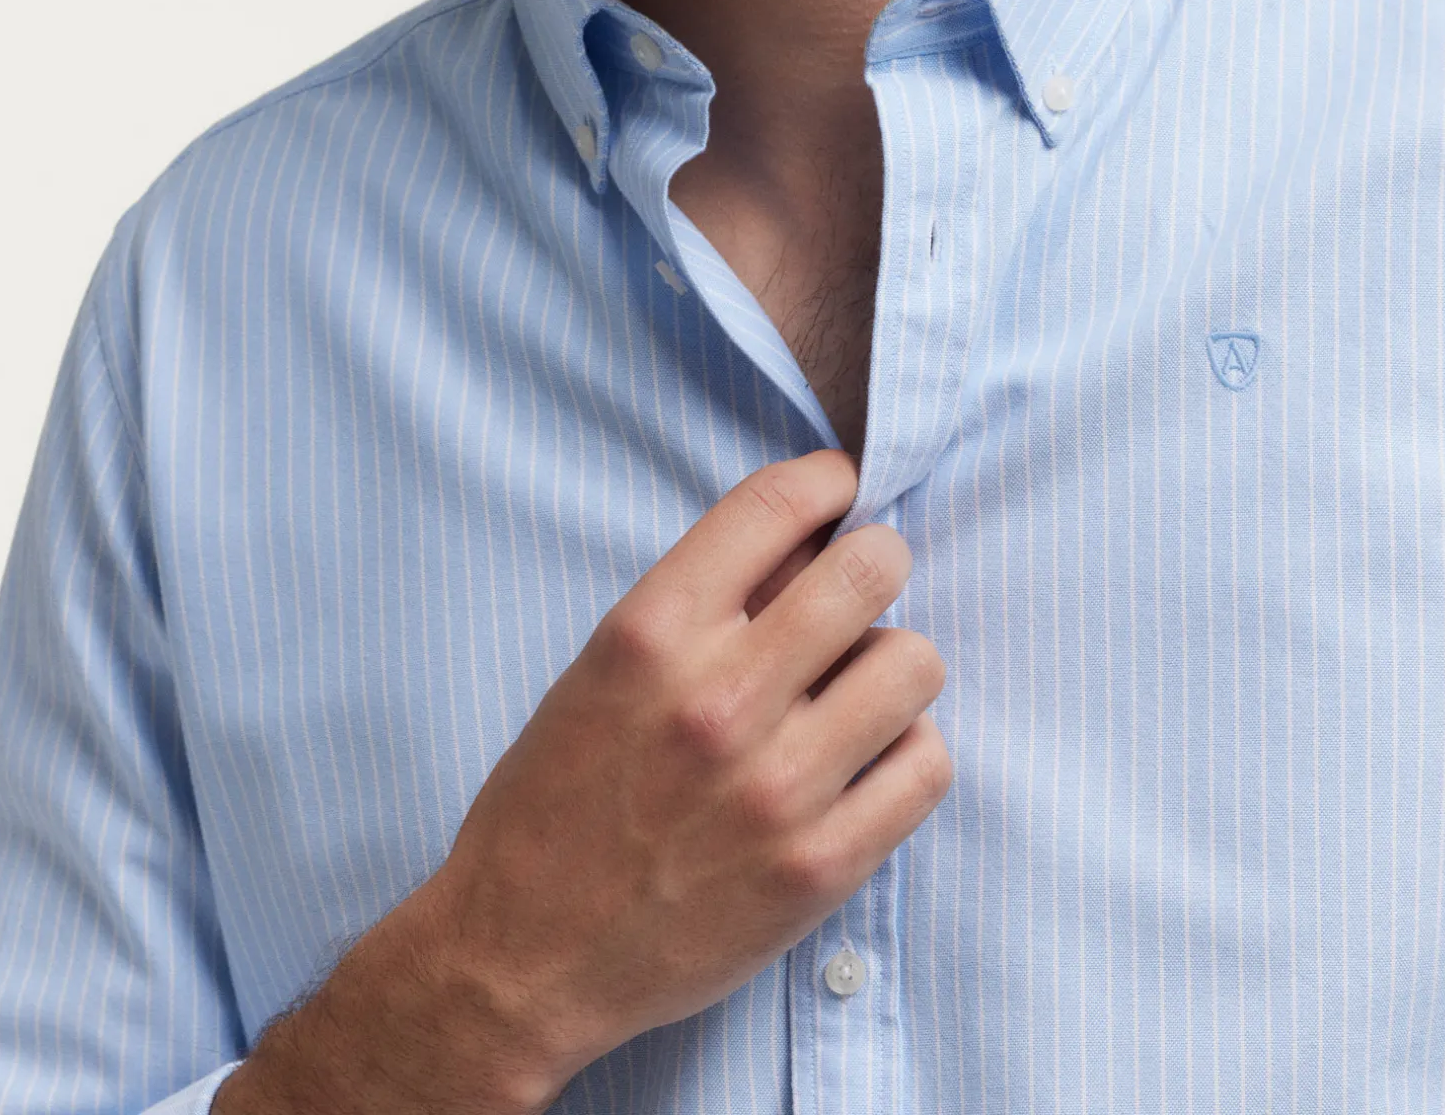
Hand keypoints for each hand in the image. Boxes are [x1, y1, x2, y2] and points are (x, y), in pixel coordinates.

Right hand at [219, 449, 949, 1114]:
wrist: (518, 960)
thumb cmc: (555, 801)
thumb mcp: (599, 671)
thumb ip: (702, 605)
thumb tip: (812, 543)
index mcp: (648, 635)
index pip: (775, 505)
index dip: (823, 483)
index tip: (835, 493)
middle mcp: (715, 701)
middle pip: (869, 571)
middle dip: (876, 562)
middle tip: (864, 585)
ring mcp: (774, 789)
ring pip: (915, 664)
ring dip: (894, 665)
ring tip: (860, 688)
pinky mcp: (818, 868)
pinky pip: (926, 766)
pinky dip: (908, 753)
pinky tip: (868, 760)